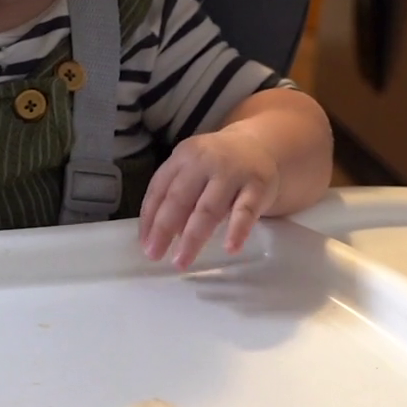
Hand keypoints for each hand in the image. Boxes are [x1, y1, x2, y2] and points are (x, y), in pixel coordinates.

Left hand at [139, 127, 281, 267]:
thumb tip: (156, 234)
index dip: (149, 218)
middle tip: (155, 255)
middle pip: (180, 199)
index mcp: (184, 156)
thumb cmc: (218, 166)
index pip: (160, 189)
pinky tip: (230, 248)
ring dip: (193, 237)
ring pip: (209, 208)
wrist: (261, 145)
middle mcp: (205, 161)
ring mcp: (233, 173)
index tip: (144, 245)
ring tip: (182, 261)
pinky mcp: (257, 186)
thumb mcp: (193, 168)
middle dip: (164, 230)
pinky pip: (245, 211)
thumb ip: (175, 193)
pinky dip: (237, 230)